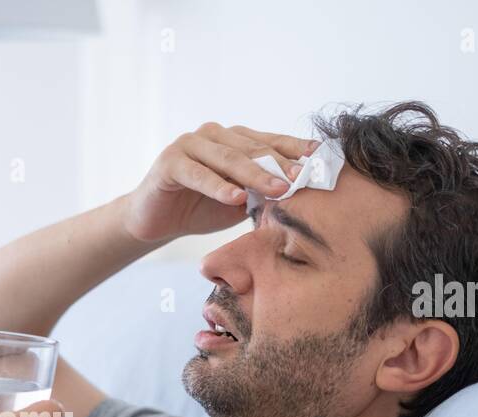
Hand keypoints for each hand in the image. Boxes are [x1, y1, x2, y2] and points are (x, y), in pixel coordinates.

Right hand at [122, 123, 319, 243]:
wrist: (156, 221)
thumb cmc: (200, 208)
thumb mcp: (239, 201)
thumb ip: (261, 192)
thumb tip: (299, 193)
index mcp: (233, 139)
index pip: (270, 142)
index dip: (295, 150)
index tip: (320, 160)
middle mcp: (213, 135)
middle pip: (252, 149)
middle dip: (280, 164)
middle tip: (302, 179)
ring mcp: (189, 144)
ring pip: (228, 159)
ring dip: (254, 175)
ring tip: (277, 189)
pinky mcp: (169, 162)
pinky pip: (198, 174)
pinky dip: (217, 187)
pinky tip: (236, 198)